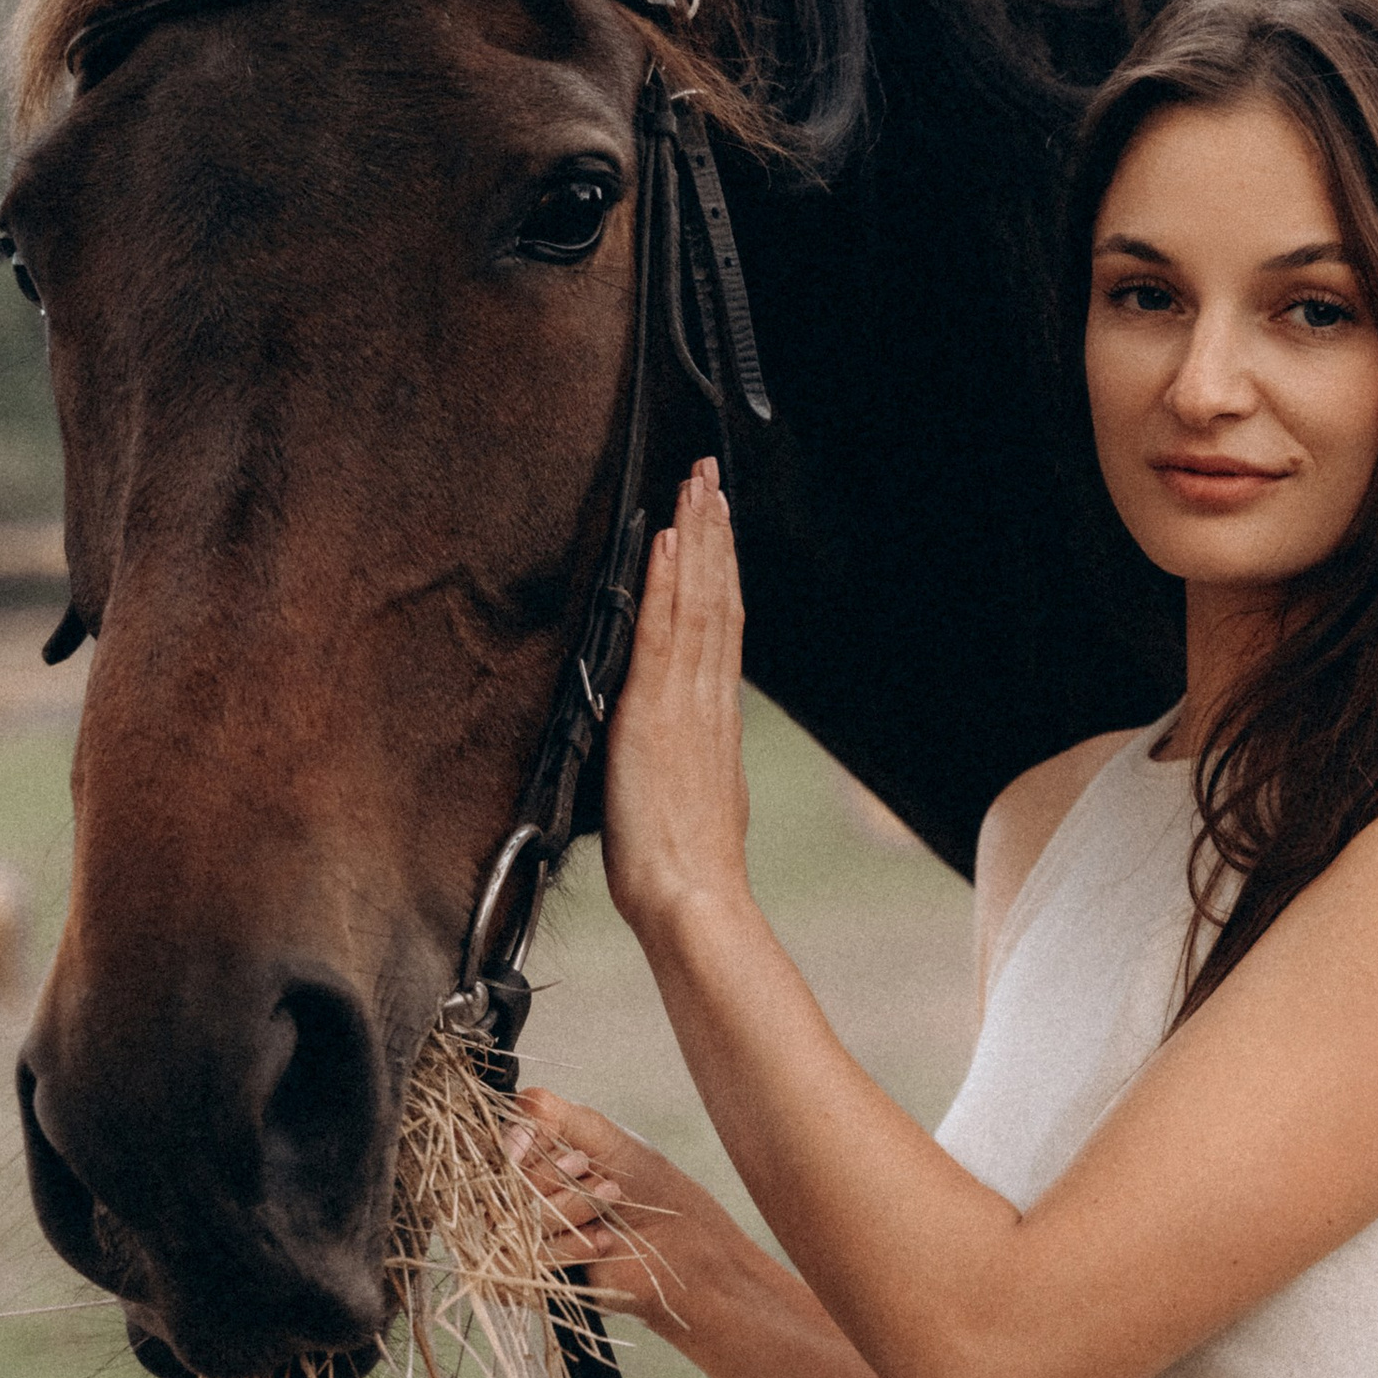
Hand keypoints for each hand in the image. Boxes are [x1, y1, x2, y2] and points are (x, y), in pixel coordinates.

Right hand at [505, 1089, 708, 1334]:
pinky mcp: (538, 1270)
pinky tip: (602, 1239)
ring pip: (521, 1219)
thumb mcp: (602, 1135)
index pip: (500, 1146)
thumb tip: (516, 1104)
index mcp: (533, 1157)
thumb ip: (554, 1113)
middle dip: (554, 1176)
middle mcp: (523, 1193)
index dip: (519, 1147)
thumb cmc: (644, 1182)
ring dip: (570, 1206)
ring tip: (609, 1198)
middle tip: (594, 1172)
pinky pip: (533, 1256)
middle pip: (507, 1183)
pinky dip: (571, 1245)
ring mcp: (527, 1234)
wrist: (676, 1242)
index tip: (545, 1148)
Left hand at [602, 457, 751, 944]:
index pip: (721, 628)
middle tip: (708, 478)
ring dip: (694, 542)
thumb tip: (689, 750)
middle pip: (717, 601)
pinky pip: (664, 633)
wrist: (690, 900)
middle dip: (712, 536)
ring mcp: (685, 704)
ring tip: (693, 490)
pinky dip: (668, 584)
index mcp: (715, 721)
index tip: (716, 524)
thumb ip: (694, 764)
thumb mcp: (696, 804)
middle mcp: (707, 702)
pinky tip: (666, 544)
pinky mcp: (655, 713)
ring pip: (697, 603)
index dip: (720, 572)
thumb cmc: (685, 873)